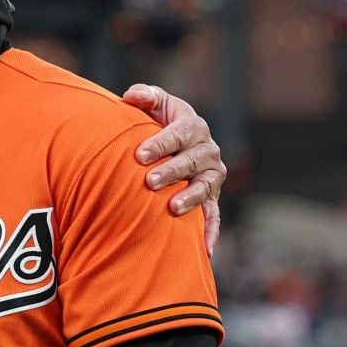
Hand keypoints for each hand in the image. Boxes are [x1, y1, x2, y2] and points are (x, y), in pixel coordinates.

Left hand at [121, 83, 225, 253]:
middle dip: (171, 171)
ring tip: (171, 208)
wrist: (169, 145)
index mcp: (194, 126)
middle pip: (192, 161)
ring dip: (190, 198)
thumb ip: (145, 96)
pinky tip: (205, 250)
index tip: (139, 155)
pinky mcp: (212, 198)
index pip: (180, 133)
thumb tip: (132, 97)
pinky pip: (214, 216)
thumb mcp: (154, 104)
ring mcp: (212, 176)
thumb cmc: (156, 122)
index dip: (161, 143)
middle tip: (149, 181)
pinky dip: (211, 232)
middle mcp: (208, 150)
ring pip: (205, 187)